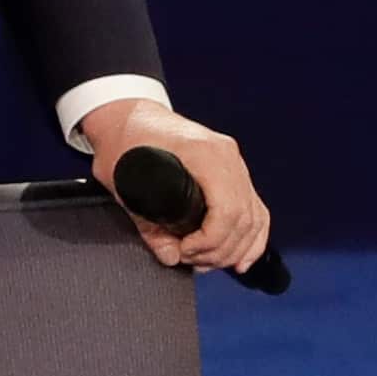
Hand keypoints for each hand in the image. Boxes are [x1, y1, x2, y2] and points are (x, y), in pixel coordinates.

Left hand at [81, 99, 269, 273]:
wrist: (126, 114)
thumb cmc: (123, 138)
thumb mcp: (122, 181)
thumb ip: (145, 223)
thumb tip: (170, 256)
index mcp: (203, 152)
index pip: (227, 209)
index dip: (209, 242)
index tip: (184, 251)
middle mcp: (225, 155)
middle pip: (243, 218)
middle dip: (219, 250)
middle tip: (190, 260)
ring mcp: (233, 161)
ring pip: (253, 217)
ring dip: (233, 249)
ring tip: (205, 262)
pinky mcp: (232, 169)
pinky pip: (254, 209)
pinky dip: (251, 237)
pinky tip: (240, 259)